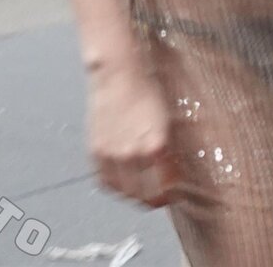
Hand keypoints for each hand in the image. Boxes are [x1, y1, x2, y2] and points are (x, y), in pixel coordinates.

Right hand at [87, 59, 180, 208]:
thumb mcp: (170, 120)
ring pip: (125, 193)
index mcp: (156, 146)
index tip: (176, 192)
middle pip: (145, 197)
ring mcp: (111, 155)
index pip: (166, 188)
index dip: (172, 195)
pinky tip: (124, 179)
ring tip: (144, 189)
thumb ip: (171, 150)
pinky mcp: (96, 152)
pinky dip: (116, 186)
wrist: (119, 73)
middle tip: (162, 195)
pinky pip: (106, 182)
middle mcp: (132, 155)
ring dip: (136, 195)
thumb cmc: (149, 89)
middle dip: (156, 199)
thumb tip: (176, 172)